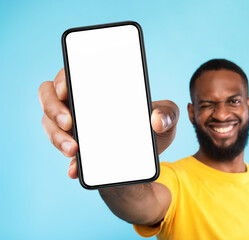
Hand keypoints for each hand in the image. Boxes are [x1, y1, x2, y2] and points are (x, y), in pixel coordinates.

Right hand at [38, 69, 178, 178]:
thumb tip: (157, 121)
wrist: (148, 159)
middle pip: (50, 98)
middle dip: (53, 108)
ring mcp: (76, 130)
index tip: (67, 88)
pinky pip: (67, 156)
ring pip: (51, 126)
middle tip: (69, 121)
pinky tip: (75, 170)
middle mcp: (81, 106)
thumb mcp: (167, 118)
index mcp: (98, 90)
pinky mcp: (79, 153)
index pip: (70, 76)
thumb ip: (169, 113)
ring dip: (57, 137)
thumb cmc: (152, 129)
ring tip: (74, 148)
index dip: (62, 79)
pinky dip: (71, 163)